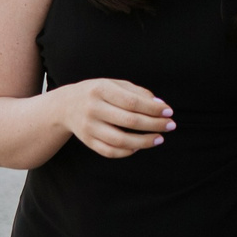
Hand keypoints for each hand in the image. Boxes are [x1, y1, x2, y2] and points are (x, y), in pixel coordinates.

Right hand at [55, 78, 174, 158]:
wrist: (66, 106)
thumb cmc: (98, 92)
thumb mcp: (114, 84)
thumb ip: (137, 92)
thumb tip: (160, 105)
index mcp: (101, 89)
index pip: (132, 102)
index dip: (153, 108)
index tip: (168, 111)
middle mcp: (93, 109)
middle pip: (129, 121)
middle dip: (154, 125)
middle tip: (171, 125)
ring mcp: (89, 127)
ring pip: (120, 140)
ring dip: (144, 142)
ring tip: (159, 138)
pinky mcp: (88, 141)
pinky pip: (110, 152)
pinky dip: (127, 152)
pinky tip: (139, 146)